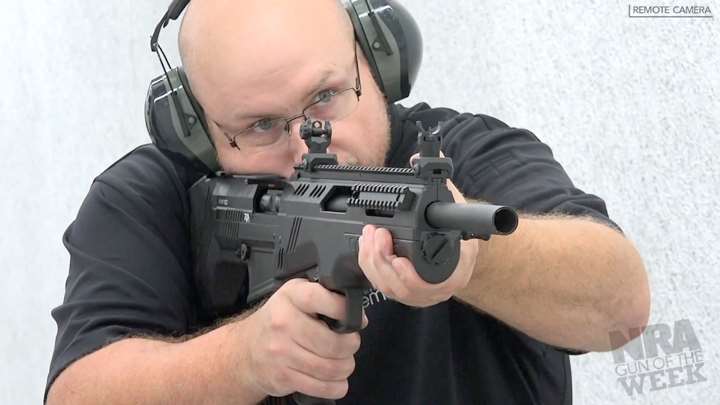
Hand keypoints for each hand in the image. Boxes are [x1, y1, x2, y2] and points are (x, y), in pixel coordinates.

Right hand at [238, 279, 366, 399]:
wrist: (246, 349)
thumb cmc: (279, 320)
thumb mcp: (295, 296)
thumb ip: (322, 295)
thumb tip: (355, 308)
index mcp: (290, 297)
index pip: (319, 298)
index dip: (344, 310)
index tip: (357, 319)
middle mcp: (283, 323)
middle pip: (332, 342)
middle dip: (351, 346)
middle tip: (350, 344)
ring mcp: (281, 351)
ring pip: (330, 367)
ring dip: (345, 367)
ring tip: (344, 362)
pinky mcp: (282, 376)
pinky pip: (321, 387)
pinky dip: (336, 386)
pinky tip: (336, 379)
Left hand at [358, 178, 479, 307]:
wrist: (459, 251)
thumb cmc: (456, 229)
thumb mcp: (455, 204)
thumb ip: (441, 183)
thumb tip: (419, 158)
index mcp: (454, 273)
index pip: (431, 281)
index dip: (411, 277)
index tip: (399, 262)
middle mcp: (435, 288)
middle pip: (402, 287)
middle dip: (383, 261)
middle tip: (376, 236)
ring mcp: (417, 293)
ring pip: (389, 288)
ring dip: (373, 264)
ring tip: (367, 238)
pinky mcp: (402, 291)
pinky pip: (382, 287)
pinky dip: (370, 268)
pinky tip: (365, 248)